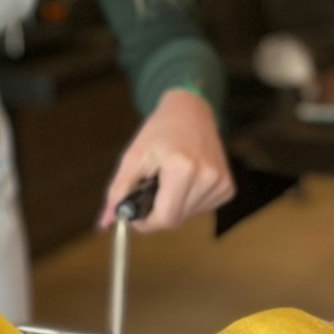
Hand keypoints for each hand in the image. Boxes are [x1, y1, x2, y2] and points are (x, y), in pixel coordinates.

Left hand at [99, 88, 233, 230]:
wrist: (191, 111)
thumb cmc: (161, 130)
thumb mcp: (134, 156)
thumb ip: (119, 191)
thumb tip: (106, 221)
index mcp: (183, 168)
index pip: (165, 218)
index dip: (146, 222)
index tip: (137, 212)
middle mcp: (207, 177)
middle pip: (176, 219)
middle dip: (158, 211)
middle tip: (152, 188)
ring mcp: (221, 183)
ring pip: (188, 216)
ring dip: (174, 205)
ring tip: (170, 180)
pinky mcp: (227, 187)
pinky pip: (201, 208)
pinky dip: (188, 201)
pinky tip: (186, 181)